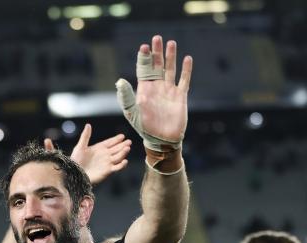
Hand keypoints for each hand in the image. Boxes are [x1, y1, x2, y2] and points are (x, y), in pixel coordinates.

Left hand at [45, 124, 130, 185]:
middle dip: (123, 145)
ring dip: (123, 153)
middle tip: (128, 141)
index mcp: (99, 148)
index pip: (110, 143)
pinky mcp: (107, 171)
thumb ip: (85, 136)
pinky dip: (121, 165)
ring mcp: (107, 163)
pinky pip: (117, 167)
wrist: (75, 174)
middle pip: (116, 149)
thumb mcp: (80, 147)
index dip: (116, 139)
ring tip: (127, 148)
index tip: (122, 136)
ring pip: (118, 157)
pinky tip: (125, 161)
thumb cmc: (76, 161)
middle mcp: (104, 155)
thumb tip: (88, 125)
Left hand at [116, 35, 191, 149]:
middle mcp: (156, 88)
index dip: (144, 58)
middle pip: (157, 66)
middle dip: (156, 52)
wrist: (161, 140)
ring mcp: (169, 91)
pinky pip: (183, 80)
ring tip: (171, 43)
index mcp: (144, 90)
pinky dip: (186, 70)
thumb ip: (127, 97)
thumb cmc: (144, 128)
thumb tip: (119, 81)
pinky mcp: (180, 96)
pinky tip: (187, 59)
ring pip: (170, 69)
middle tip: (156, 38)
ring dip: (170, 57)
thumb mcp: (133, 113)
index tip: (144, 46)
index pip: (144, 69)